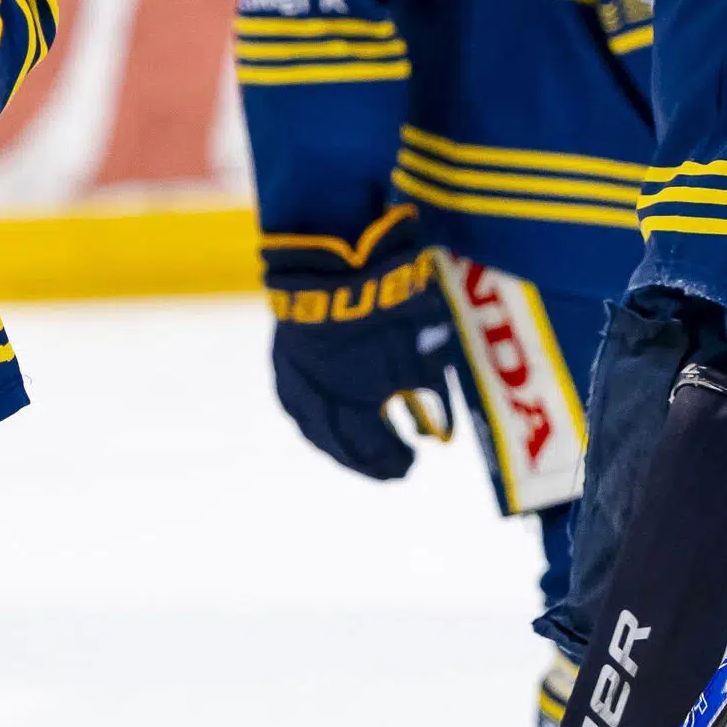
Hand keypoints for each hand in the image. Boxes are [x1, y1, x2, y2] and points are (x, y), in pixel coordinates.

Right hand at [261, 220, 457, 479]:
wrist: (338, 257)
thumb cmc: (390, 304)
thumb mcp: (424, 352)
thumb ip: (433, 396)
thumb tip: (443, 432)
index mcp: (356, 404)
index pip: (375, 450)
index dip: (394, 461)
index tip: (410, 464)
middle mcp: (321, 400)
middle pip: (341, 446)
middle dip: (365, 462)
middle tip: (385, 469)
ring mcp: (297, 377)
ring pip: (312, 427)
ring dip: (335, 444)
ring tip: (353, 450)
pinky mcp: (283, 355)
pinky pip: (295, 401)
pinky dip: (311, 417)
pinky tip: (320, 416)